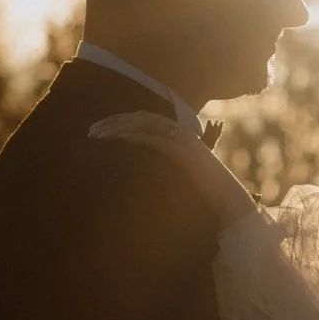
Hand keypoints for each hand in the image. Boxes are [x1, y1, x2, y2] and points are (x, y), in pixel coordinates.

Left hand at [90, 112, 254, 227]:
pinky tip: (117, 139)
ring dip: (118, 127)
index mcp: (179, 134)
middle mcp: (181, 132)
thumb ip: (163, 165)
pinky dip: (134, 136)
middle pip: (140, 117)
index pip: (144, 119)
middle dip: (113, 122)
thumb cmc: (203, 193)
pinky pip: (154, 139)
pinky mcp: (183, 153)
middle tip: (91, 132)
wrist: (227, 202)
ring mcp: (183, 141)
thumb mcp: (179, 174)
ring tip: (98, 135)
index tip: (99, 129)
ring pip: (144, 124)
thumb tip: (139, 170)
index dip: (120, 120)